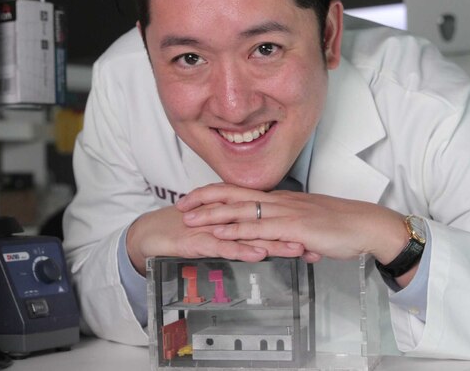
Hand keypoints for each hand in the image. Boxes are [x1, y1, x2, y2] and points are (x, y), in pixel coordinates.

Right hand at [125, 205, 305, 275]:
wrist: (151, 234)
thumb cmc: (184, 232)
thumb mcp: (219, 235)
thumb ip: (241, 238)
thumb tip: (266, 245)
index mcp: (235, 215)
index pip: (269, 220)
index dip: (293, 228)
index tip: (317, 236)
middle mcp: (227, 218)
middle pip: (265, 225)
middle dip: (292, 235)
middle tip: (318, 242)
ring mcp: (213, 228)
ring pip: (248, 235)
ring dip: (274, 242)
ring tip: (296, 249)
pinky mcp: (199, 240)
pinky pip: (223, 246)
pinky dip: (241, 250)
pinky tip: (257, 254)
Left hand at [176, 183, 409, 264]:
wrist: (367, 226)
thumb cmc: (344, 228)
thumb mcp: (313, 231)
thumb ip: (298, 237)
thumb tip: (295, 248)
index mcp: (282, 200)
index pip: (242, 192)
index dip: (217, 194)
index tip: (195, 197)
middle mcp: (280, 202)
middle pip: (234, 196)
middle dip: (205, 200)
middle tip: (180, 205)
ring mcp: (285, 213)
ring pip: (241, 211)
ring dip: (213, 216)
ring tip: (190, 220)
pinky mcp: (293, 228)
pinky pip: (258, 229)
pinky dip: (236, 231)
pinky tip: (220, 234)